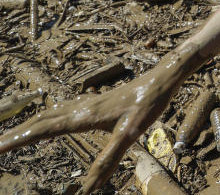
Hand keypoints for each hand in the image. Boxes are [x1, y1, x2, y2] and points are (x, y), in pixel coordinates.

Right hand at [0, 66, 182, 193]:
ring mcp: (87, 103)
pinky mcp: (96, 102)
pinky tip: (49, 123)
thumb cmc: (149, 103)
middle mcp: (80, 107)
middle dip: (15, 134)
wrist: (164, 77)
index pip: (42, 130)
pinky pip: (62, 111)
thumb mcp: (129, 135)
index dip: (17, 140)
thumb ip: (107, 161)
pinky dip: (46, 119)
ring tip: (12, 137)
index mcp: (84, 116)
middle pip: (39, 121)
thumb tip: (88, 191)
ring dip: (29, 126)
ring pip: (50, 114)